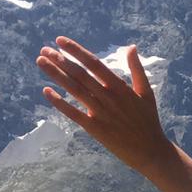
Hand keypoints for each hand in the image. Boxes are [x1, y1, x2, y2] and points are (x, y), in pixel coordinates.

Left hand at [36, 37, 175, 175]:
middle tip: (44, 50)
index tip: (61, 41)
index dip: (76, 51)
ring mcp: (101, 113)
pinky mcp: (95, 129)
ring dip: (56, 75)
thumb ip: (137, 69)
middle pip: (80, 75)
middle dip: (61, 60)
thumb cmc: (148, 120)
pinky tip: (47, 91)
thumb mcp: (146, 92)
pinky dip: (60, 103)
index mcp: (121, 87)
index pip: (94, 64)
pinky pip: (74, 114)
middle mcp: (109, 98)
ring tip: (41, 62)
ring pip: (75, 90)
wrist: (150, 151)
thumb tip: (131, 47)